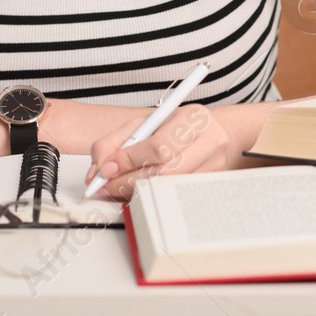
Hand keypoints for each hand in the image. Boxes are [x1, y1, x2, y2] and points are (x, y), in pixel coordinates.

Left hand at [84, 103, 248, 200]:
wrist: (211, 132)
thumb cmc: (175, 127)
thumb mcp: (144, 124)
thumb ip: (115, 142)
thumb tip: (99, 169)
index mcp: (193, 117)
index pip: (159, 146)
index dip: (129, 160)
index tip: (106, 168)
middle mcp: (210, 141)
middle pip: (165, 173)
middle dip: (128, 181)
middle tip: (106, 185)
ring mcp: (216, 166)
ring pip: (169, 189)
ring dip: (137, 191)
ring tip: (121, 186)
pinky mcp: (213, 185)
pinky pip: (175, 197)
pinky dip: (151, 196)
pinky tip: (141, 189)